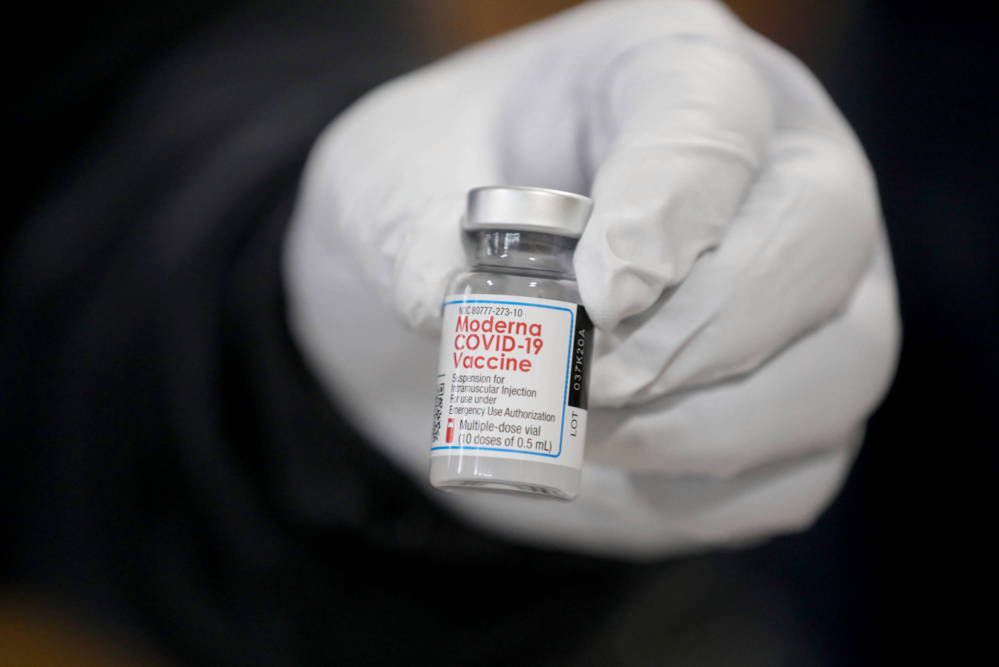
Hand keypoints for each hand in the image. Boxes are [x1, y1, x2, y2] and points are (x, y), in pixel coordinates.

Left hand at [284, 0, 899, 556]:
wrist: (450, 291)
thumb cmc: (433, 203)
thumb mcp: (386, 183)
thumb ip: (406, 231)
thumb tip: (450, 313)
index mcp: (666, 73)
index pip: (711, 115)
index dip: (671, 208)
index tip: (598, 296)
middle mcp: (765, 169)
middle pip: (819, 239)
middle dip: (703, 334)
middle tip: (595, 385)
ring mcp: (800, 286)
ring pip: (842, 364)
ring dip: (709, 428)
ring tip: (591, 434)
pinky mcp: (786, 394)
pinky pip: (800, 466)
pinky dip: (709, 494)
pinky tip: (617, 471)